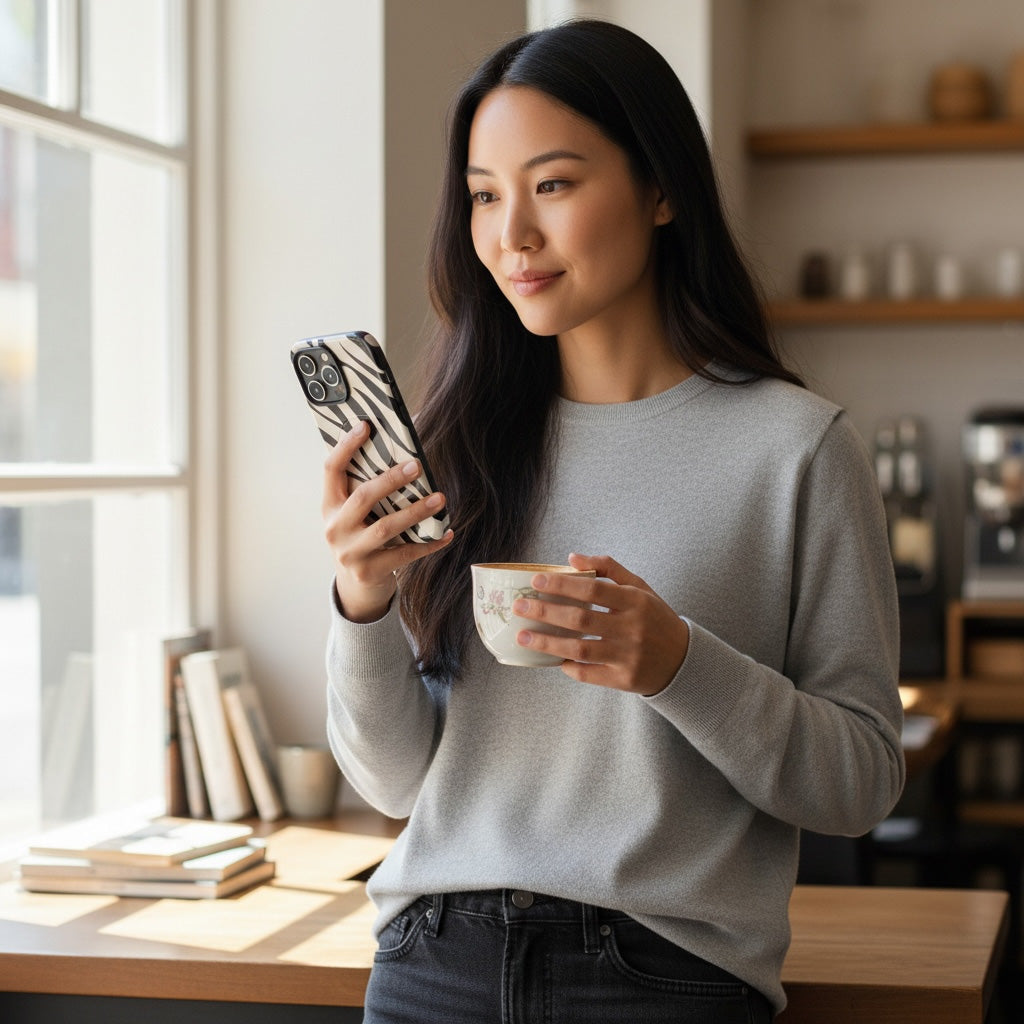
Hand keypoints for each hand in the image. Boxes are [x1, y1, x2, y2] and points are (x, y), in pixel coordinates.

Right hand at [323, 420, 453, 621]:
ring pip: (386, 527)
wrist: (355, 586)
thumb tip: (403, 454)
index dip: (346, 446)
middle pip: (363, 497)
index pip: (331, 470)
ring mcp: (350, 552)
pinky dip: (428, 543)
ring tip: (439, 498)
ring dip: (416, 511)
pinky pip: (404, 554)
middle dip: (391, 480)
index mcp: (329, 506)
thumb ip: (367, 489)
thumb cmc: (361, 537)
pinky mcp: (369, 572)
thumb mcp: (354, 515)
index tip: (366, 425)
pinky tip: (446, 533)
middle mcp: (335, 528)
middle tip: (418, 465)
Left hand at [512, 553, 688, 695]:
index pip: (593, 590)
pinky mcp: (623, 680)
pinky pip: (588, 674)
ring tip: (523, 637)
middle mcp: (632, 628)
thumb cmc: (654, 618)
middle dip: (545, 612)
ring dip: (547, 643)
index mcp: (635, 602)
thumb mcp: (640, 588)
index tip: (535, 581)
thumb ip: (609, 569)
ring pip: (579, 649)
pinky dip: (568, 667)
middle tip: (519, 607)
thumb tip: (572, 557)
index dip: (562, 585)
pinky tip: (552, 660)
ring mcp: (627, 656)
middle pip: (581, 620)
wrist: (682, 660)